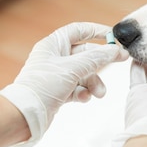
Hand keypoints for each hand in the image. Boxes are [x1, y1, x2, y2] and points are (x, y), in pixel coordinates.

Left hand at [0, 22, 127, 144]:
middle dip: (101, 62)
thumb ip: (97, 58)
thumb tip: (117, 50)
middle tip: (121, 61)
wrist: (25, 115)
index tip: (114, 36)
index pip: (78, 30)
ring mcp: (57, 74)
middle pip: (85, 53)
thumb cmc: (43, 86)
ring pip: (84, 73)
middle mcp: (55, 57)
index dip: (97, 31)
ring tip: (99, 93)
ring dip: (94, 82)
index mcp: (54, 44)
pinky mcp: (58, 91)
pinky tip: (83, 98)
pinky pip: (77, 88)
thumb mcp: (73, 68)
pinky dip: (83, 92)